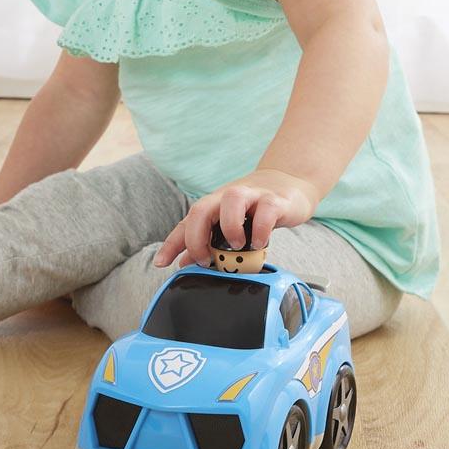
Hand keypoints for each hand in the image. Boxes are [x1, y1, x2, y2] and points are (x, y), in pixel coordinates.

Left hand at [153, 169, 319, 269]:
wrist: (287, 186)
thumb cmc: (253, 210)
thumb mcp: (228, 226)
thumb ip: (209, 243)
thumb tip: (185, 262)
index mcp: (213, 205)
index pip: (187, 223)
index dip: (172, 243)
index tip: (161, 262)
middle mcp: (227, 198)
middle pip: (201, 208)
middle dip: (197, 237)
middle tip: (205, 260)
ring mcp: (252, 195)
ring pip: (232, 200)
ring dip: (230, 226)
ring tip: (237, 245)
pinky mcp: (275, 200)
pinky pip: (266, 210)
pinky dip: (261, 229)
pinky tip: (260, 242)